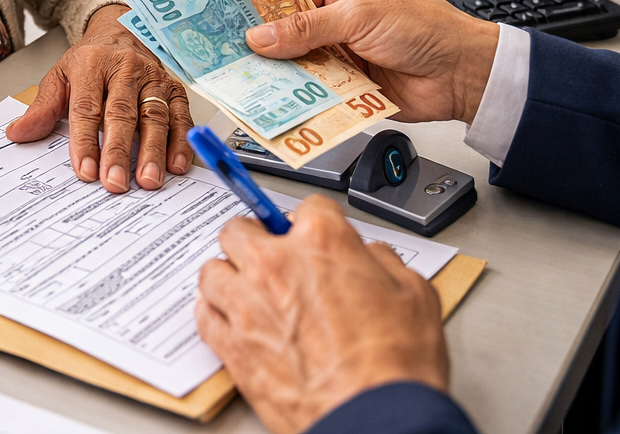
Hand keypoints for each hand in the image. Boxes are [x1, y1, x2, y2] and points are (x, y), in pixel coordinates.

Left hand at [5, 3, 192, 192]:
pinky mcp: (175, 87)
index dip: (85, 141)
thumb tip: (18, 134)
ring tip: (148, 180)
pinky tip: (177, 165)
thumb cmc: (89, 62)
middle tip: (115, 182)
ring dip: (152, 151)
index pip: (87, 108)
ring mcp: (153, 77)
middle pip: (122, 114)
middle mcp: (125, 68)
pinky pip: (181, 116)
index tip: (85, 171)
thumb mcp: (60, 77)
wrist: (120, 31)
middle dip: (118, 151)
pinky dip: (180, 142)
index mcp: (91, 65)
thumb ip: (42, 108)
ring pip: (154, 116)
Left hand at [197, 196, 449, 433]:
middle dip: (257, 240)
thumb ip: (384, 263)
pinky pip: (204, 314)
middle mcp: (275, 265)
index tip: (313, 234)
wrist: (374, 417)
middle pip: (241, 229)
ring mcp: (247, 304)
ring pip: (213, 270)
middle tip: (273, 257)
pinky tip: (232, 320)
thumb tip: (372, 258)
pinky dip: (215, 313)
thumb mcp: (415, 294)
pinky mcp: (232, 345)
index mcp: (321, 241)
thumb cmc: (395, 365)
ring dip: (230, 276)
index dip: (315, 223)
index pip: (306, 208)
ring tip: (248, 290)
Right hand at [245, 0, 497, 123]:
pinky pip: (315, 92)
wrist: (462, 75)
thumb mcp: (360, 16)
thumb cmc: (425, 28)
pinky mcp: (348, 87)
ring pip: (298, 66)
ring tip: (245, 82)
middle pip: (288, 35)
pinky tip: (277, 103)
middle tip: (229, 56)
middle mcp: (339, 21)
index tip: (228, 19)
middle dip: (264, 47)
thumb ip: (308, 28)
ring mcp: (342, 55)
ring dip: (280, 76)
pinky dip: (299, 99)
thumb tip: (262, 36)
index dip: (260, 8)